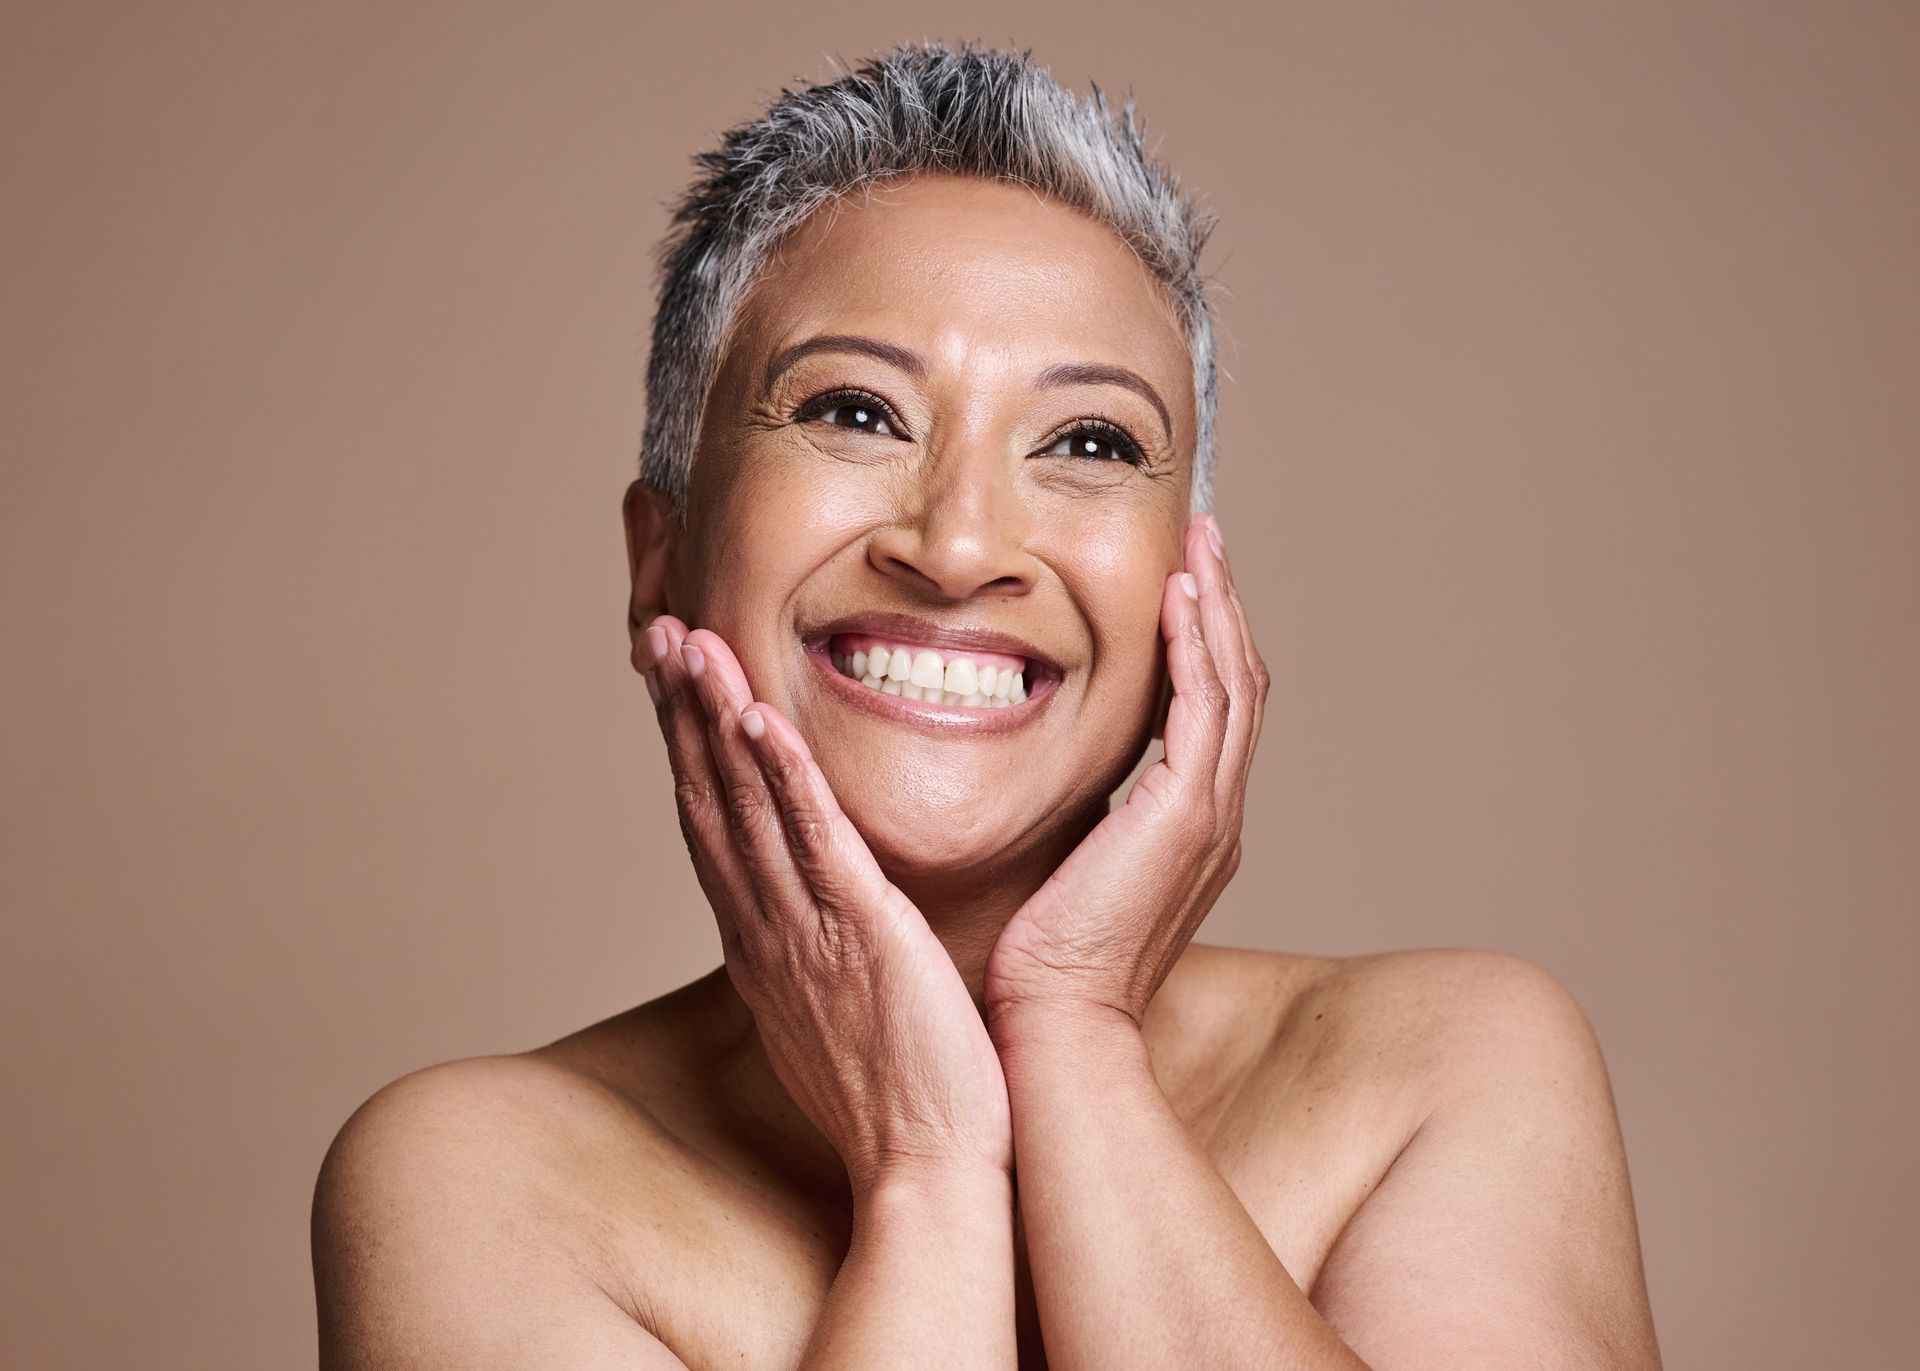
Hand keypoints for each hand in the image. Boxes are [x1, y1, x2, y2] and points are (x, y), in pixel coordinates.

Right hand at [642, 616, 1012, 1193]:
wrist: (927, 1166)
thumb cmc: (897, 1093)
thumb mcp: (835, 1008)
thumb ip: (816, 948)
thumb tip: (812, 914)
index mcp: (763, 942)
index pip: (713, 824)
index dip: (687, 747)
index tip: (673, 678)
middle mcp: (766, 930)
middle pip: (708, 800)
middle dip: (680, 712)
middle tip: (658, 632)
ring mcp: (804, 932)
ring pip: (745, 806)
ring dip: (713, 719)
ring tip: (689, 641)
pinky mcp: (860, 935)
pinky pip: (813, 843)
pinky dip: (783, 778)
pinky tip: (759, 719)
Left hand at [983, 514, 1268, 1034]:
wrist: (1056, 1025)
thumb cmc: (1043, 963)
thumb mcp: (1067, 872)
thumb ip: (1080, 823)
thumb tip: (1053, 791)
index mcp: (1190, 830)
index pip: (1212, 713)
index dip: (1206, 642)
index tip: (1183, 583)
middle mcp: (1216, 817)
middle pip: (1239, 686)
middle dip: (1224, 607)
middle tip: (1207, 540)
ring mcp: (1210, 815)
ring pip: (1234, 684)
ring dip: (1219, 606)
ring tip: (1202, 543)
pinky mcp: (1187, 815)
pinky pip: (1205, 706)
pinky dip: (1199, 643)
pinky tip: (1180, 594)